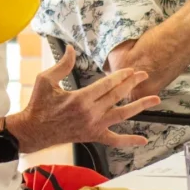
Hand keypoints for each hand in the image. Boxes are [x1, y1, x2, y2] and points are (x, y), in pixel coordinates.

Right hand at [9, 47, 161, 149]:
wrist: (34, 131)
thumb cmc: (39, 105)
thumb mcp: (45, 80)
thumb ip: (61, 65)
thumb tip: (70, 49)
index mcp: (80, 98)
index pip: (107, 84)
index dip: (121, 76)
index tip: (131, 69)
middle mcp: (90, 113)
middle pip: (118, 95)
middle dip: (132, 83)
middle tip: (144, 74)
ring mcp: (94, 126)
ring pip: (122, 115)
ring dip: (140, 105)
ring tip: (155, 99)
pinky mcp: (93, 136)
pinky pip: (114, 140)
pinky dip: (129, 141)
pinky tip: (143, 140)